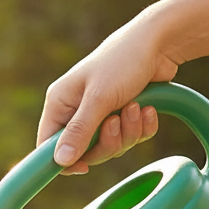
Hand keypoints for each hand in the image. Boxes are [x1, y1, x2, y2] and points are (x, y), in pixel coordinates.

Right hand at [36, 15, 177, 173]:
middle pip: (84, 152)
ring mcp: (101, 114)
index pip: (48, 145)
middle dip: (107, 142)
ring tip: (135, 107)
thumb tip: (60, 162)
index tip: (84, 167)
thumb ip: (79, 132)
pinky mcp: (124, 115)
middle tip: (117, 122)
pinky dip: (142, 127)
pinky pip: (131, 138)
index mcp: (61, 103)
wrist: (160, 40)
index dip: (63, 161)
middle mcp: (77, 111)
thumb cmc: (122, 61)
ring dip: (128, 132)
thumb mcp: (99, 99)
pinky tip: (149, 109)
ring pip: (110, 147)